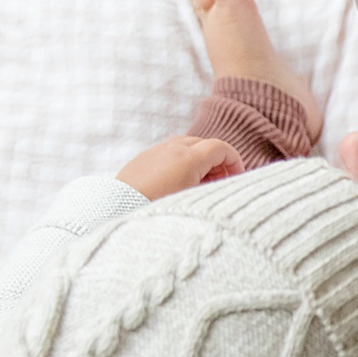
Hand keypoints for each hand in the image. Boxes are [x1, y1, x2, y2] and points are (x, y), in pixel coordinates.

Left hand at [115, 136, 244, 200]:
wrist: (119, 212)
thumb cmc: (159, 211)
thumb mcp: (194, 201)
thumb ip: (215, 187)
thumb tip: (226, 182)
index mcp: (190, 158)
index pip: (222, 148)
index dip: (235, 161)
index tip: (238, 177)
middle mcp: (173, 148)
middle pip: (205, 144)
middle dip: (218, 161)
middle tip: (221, 182)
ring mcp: (156, 150)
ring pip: (187, 146)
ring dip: (200, 160)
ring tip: (200, 184)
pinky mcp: (143, 157)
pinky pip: (170, 152)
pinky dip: (182, 162)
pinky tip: (179, 183)